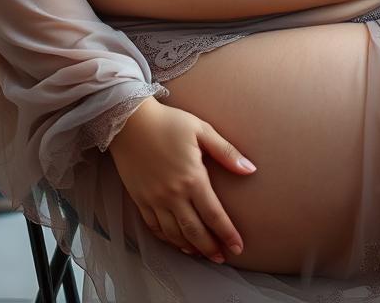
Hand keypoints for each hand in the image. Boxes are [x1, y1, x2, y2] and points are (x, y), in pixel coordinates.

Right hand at [108, 97, 255, 263]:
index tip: (238, 247)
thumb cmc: (168, 122)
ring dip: (190, 247)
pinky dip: (167, 239)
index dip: (228, 234)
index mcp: (192, 178)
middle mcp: (173, 195)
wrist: (129, 122)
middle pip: (195, 231)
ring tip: (202, 253)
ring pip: (174, 234)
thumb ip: (226, 152)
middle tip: (221, 257)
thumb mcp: (201, 130)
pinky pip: (154, 227)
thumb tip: (250, 169)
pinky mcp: (140, 200)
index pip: (214, 215)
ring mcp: (154, 200)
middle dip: (210, 248)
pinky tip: (176, 241)